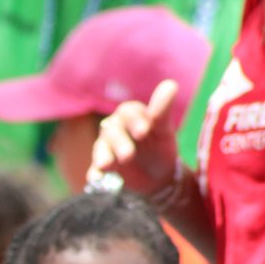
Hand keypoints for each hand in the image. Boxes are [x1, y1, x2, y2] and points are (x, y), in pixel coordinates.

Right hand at [88, 79, 181, 193]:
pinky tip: (94, 179)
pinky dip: (94, 173)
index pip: (127, 112)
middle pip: (112, 131)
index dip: (134, 121)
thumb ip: (162, 109)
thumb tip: (170, 84)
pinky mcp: (103, 168)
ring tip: (106, 165)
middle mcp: (115, 130)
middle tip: (129, 155)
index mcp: (130, 116)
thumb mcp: (163, 130)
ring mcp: (107, 148)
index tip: (144, 131)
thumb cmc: (160, 147)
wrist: (158, 176)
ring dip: (103, 156)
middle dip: (119, 142)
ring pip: (101, 148)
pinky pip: (95, 169)